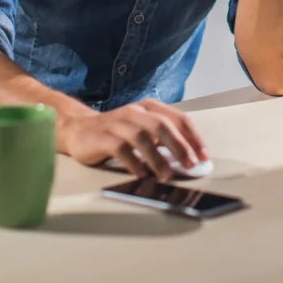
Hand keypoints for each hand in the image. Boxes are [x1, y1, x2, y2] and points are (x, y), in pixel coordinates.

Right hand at [60, 99, 207, 179]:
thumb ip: (163, 140)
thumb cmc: (117, 133)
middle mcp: (135, 112)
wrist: (79, 130)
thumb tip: (189, 158)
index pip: (178, 118)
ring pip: (143, 138)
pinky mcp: (103, 137)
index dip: (193, 137)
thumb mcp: (143, 130)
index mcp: (149, 107)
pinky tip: (142, 174)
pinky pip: (122, 149)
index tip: (203, 156)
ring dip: (158, 158)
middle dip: (179, 146)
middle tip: (190, 164)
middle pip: (162, 126)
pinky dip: (134, 162)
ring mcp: (118, 123)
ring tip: (167, 174)